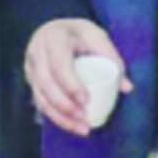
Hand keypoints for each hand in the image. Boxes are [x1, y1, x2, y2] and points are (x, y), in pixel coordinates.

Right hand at [23, 18, 132, 137]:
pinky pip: (39, 102)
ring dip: (60, 116)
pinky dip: (55, 117)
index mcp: (54, 37)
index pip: (58, 64)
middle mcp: (37, 52)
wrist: (55, 29)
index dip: (70, 84)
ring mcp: (30, 67)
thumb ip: (111, 58)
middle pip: (46, 83)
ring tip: (81, 129)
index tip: (86, 101)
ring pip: (40, 96)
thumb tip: (127, 88)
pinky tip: (71, 125)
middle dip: (64, 105)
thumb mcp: (96, 36)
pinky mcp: (30, 80)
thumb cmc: (79, 33)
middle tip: (84, 119)